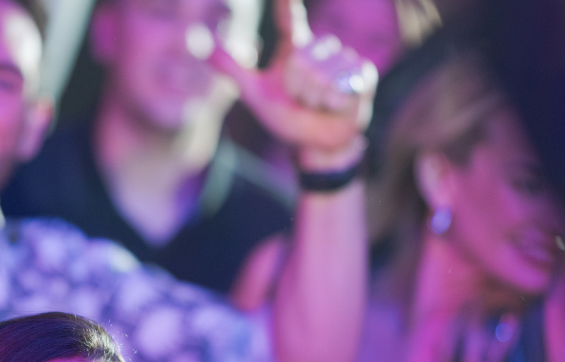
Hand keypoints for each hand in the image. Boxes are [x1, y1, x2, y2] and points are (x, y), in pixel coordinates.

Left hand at [211, 0, 376, 168]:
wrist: (315, 145)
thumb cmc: (287, 118)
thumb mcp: (256, 94)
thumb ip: (233, 69)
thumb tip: (203, 48)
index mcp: (294, 50)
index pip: (290, 19)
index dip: (287, 3)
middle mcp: (319, 50)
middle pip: (303, 60)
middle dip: (299, 88)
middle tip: (303, 100)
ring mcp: (342, 59)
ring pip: (323, 72)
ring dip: (316, 97)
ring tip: (319, 104)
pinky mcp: (361, 72)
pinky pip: (344, 81)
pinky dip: (335, 100)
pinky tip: (337, 104)